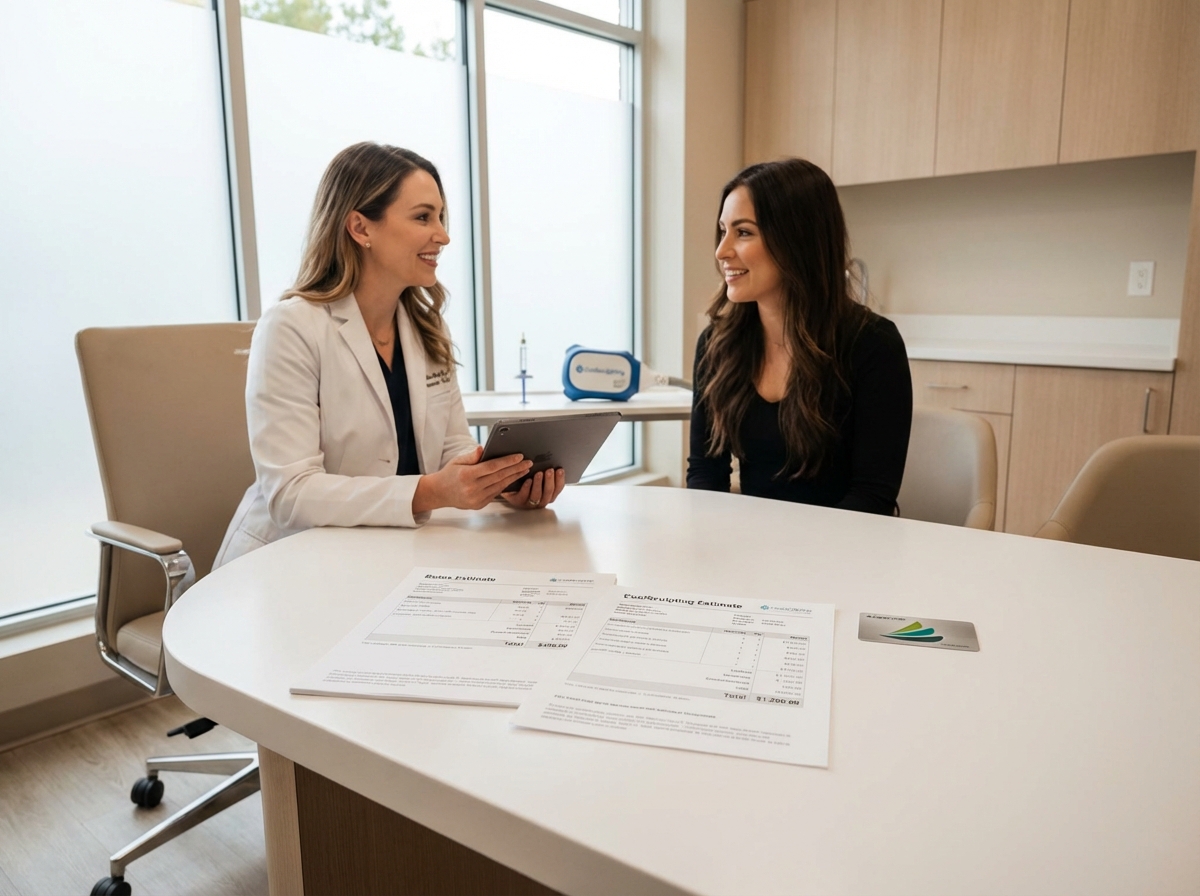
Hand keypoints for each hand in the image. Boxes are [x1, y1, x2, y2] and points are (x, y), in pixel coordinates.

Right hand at [412, 447, 531, 512]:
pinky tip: (513, 478)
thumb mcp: (457, 460)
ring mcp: (476, 499)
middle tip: (528, 463)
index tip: (519, 456)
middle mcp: (472, 488)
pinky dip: (506, 485)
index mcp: (467, 475)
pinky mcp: (479, 505)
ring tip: (524, 470)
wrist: (439, 493)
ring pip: (500, 486)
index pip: (492, 467)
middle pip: (499, 477)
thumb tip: (483, 448)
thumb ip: (472, 456)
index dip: (507, 461)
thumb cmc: (449, 473)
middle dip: (516, 469)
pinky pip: (496, 493)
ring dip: (514, 477)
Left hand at [502, 467, 564, 509]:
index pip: (558, 488)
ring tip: (538, 473)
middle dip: (550, 480)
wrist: (509, 486)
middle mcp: (541, 500)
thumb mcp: (538, 476)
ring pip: (537, 495)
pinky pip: (523, 497)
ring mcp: (530, 503)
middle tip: (549, 470)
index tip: (559, 470)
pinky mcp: (518, 502)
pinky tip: (528, 480)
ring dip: (538, 484)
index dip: (560, 479)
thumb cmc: (526, 480)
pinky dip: (526, 488)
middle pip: (548, 493)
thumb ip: (546, 473)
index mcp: (549, 494)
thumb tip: (553, 462)